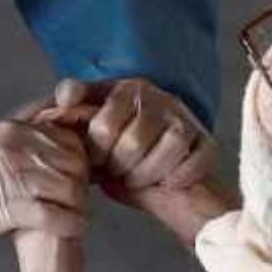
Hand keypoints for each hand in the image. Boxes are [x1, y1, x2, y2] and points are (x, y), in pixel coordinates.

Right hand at [0, 112, 88, 250]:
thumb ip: (23, 132)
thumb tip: (58, 122)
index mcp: (14, 129)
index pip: (68, 139)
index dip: (80, 158)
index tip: (77, 173)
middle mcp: (18, 149)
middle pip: (74, 164)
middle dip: (82, 183)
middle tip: (79, 198)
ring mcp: (15, 178)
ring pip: (70, 189)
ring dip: (79, 206)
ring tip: (76, 214)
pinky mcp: (12, 208)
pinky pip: (56, 216)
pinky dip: (70, 224)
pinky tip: (72, 228)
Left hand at [55, 77, 213, 205]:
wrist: (153, 174)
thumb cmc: (115, 146)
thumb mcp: (87, 125)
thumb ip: (71, 108)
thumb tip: (65, 98)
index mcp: (126, 89)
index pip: (104, 126)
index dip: (97, 152)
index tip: (97, 159)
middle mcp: (159, 98)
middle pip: (135, 142)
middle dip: (120, 166)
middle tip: (117, 171)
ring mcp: (185, 119)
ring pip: (170, 147)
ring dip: (148, 174)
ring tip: (137, 177)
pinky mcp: (207, 142)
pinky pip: (196, 160)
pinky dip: (178, 177)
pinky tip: (165, 182)